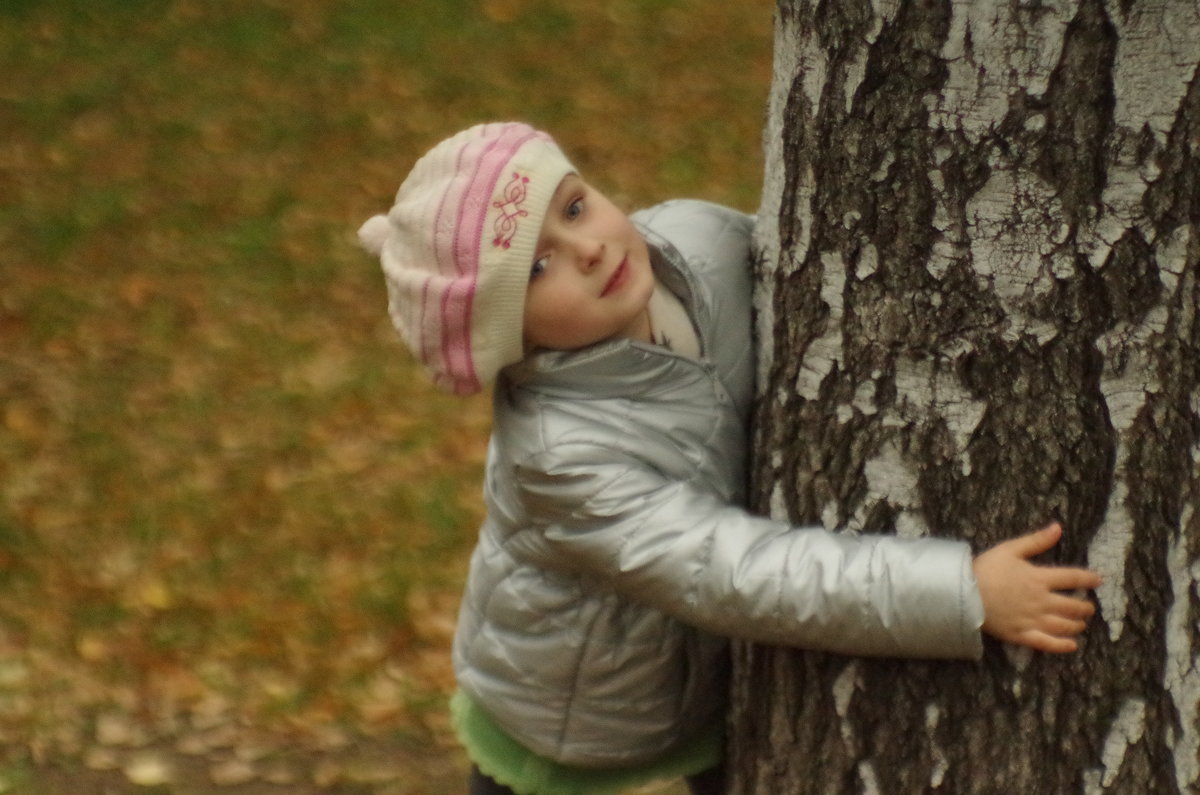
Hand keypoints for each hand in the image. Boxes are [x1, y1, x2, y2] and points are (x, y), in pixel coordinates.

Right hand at [973, 523, 1100, 653]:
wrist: (963, 594)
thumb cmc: (986, 569)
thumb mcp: (1010, 549)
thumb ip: (1036, 540)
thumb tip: (1058, 528)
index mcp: (1039, 578)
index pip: (1072, 578)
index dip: (1088, 578)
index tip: (1098, 580)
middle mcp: (1042, 601)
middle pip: (1072, 606)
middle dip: (1085, 607)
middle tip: (1088, 607)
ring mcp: (1033, 620)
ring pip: (1064, 625)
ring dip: (1077, 624)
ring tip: (1081, 624)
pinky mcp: (1022, 634)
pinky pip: (1047, 643)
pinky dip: (1062, 646)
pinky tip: (1071, 645)